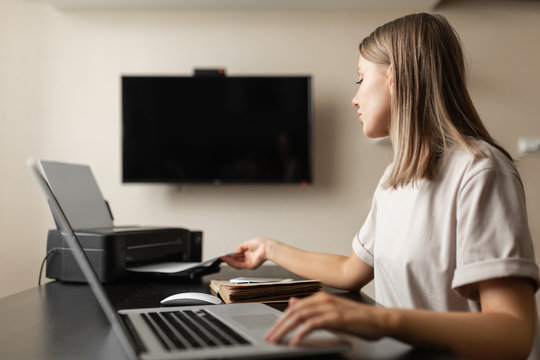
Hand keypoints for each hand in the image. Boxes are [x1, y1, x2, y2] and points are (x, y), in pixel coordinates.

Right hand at [221, 237, 276, 269]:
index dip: (232, 255)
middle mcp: (248, 257)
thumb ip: (240, 247)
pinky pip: (240, 265)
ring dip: (230, 262)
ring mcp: (249, 262)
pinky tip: (229, 261)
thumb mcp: (247, 243)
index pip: (238, 255)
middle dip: (229, 259)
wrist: (266, 247)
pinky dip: (233, 263)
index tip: (226, 255)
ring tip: (224, 260)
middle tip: (223, 258)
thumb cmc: (261, 243)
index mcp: (249, 251)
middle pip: (237, 260)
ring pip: (237, 264)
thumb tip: (235, 250)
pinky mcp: (250, 266)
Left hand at [265, 292, 386, 345]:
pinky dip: (301, 333)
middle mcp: (322, 299)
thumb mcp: (331, 312)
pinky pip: (313, 324)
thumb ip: (312, 308)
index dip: (280, 320)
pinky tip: (295, 341)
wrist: (380, 320)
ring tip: (276, 340)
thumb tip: (293, 303)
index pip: (294, 308)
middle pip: (293, 311)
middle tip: (269, 337)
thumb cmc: (358, 319)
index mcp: (320, 297)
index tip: (272, 331)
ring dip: (285, 329)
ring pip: (300, 316)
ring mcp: (329, 307)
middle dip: (279, 325)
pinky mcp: (336, 317)